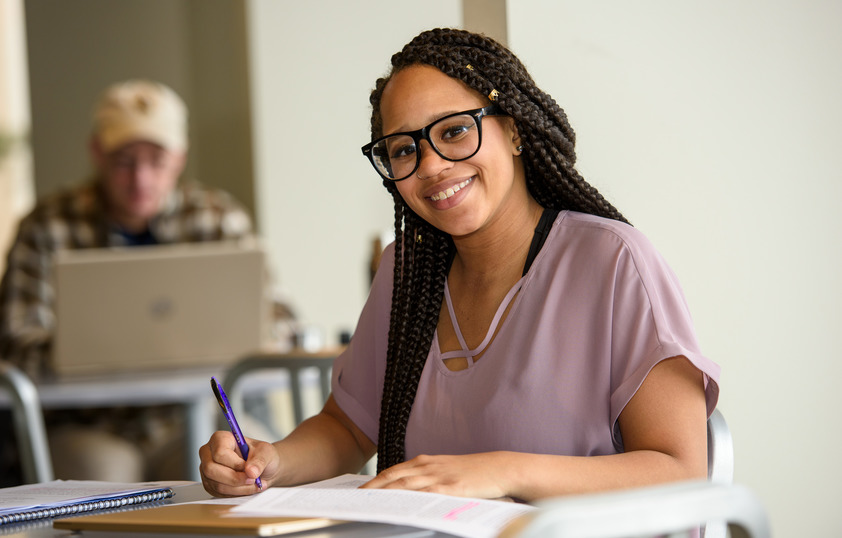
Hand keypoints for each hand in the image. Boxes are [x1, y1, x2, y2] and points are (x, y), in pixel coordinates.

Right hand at [199, 431, 279, 496]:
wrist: (262, 468)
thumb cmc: (261, 455)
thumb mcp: (266, 453)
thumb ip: (259, 461)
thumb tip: (250, 472)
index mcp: (220, 438)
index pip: (219, 453)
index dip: (235, 464)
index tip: (249, 469)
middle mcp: (209, 453)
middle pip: (212, 470)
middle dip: (235, 479)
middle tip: (252, 479)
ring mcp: (206, 469)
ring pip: (217, 485)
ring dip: (239, 488)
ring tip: (254, 484)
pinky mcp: (209, 484)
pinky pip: (219, 493)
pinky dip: (236, 494)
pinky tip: (246, 487)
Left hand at [361, 453, 511, 499]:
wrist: (501, 468)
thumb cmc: (476, 472)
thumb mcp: (448, 471)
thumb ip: (430, 478)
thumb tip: (410, 492)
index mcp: (427, 462)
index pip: (393, 471)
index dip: (375, 481)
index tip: (360, 491)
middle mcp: (428, 466)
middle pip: (392, 477)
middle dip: (372, 488)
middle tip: (355, 499)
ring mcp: (438, 476)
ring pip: (403, 485)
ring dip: (383, 493)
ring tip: (367, 504)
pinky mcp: (450, 488)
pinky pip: (423, 495)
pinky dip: (407, 500)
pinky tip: (397, 507)